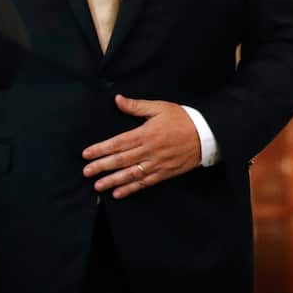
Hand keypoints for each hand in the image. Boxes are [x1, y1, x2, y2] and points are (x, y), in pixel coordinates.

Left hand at [82, 95, 202, 197]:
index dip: (101, 149)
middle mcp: (149, 151)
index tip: (86, 154)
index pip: (118, 143)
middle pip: (121, 160)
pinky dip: (131, 189)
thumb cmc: (182, 119)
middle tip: (86, 172)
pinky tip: (118, 193)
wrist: (206, 135)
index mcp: (146, 133)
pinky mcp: (164, 173)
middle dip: (101, 167)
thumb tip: (117, 99)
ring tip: (98, 186)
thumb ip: (137, 106)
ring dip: (112, 180)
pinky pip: (145, 183)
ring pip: (130, 174)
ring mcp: (156, 164)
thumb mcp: (160, 107)